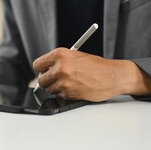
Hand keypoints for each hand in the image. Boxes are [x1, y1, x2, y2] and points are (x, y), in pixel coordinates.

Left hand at [33, 48, 150, 101]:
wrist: (113, 76)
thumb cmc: (96, 66)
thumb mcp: (75, 56)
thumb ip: (58, 61)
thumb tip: (45, 70)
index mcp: (60, 54)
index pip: (38, 64)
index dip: (41, 69)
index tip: (44, 71)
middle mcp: (60, 67)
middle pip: (41, 79)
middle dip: (47, 81)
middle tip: (54, 79)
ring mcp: (64, 81)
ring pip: (49, 89)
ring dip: (56, 88)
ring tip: (69, 82)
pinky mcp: (69, 93)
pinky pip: (59, 95)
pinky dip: (65, 93)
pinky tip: (75, 87)